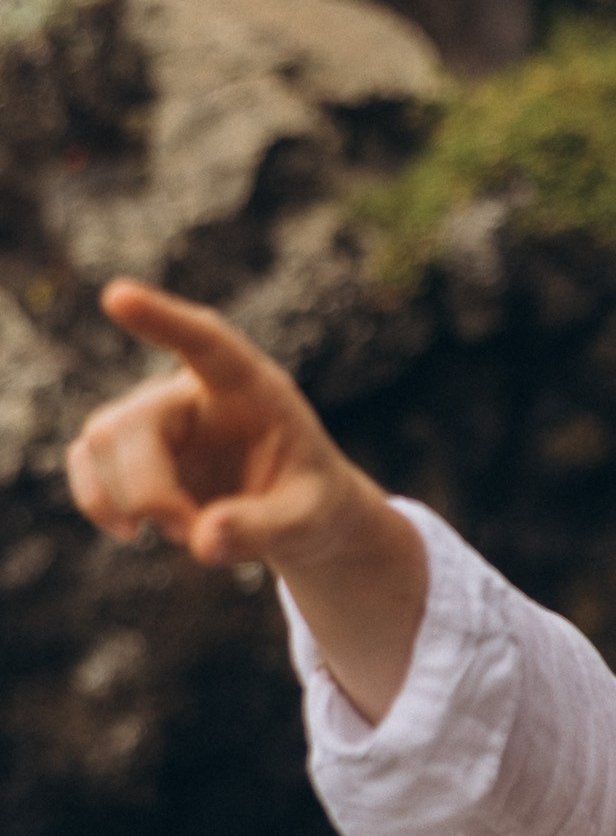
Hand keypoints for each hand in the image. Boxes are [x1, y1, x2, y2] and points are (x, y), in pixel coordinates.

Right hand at [68, 280, 426, 722]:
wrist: (295, 514)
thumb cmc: (311, 503)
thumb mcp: (310, 521)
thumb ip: (265, 528)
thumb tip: (203, 540)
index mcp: (249, 388)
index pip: (205, 342)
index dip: (162, 320)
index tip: (116, 295)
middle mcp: (192, 392)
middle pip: (134, 422)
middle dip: (149, 491)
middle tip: (189, 534)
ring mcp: (156, 418)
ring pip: (101, 441)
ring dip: (128, 501)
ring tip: (187, 534)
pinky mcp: (130, 451)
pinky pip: (86, 462)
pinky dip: (98, 502)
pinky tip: (131, 531)